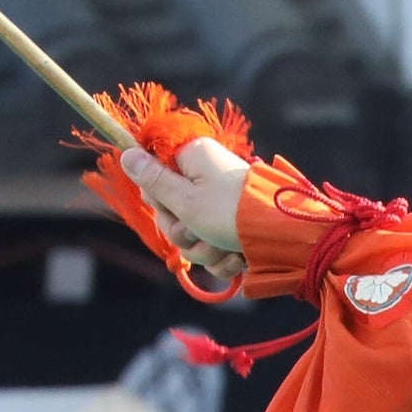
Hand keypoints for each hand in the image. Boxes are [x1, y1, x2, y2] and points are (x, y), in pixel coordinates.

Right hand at [122, 136, 251, 261]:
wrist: (283, 239)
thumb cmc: (231, 213)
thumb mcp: (185, 199)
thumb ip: (153, 181)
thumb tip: (127, 152)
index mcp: (193, 159)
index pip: (153, 173)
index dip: (155, 196)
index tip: (166, 204)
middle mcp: (207, 178)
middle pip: (171, 209)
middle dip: (182, 231)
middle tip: (197, 231)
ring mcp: (222, 206)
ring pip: (192, 235)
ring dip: (204, 249)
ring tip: (223, 245)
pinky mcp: (235, 230)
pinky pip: (214, 248)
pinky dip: (223, 258)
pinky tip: (237, 257)